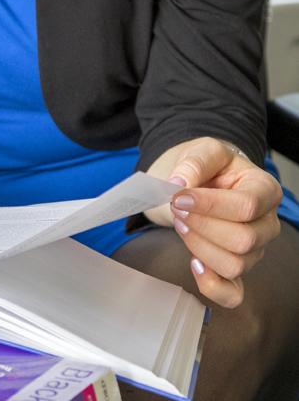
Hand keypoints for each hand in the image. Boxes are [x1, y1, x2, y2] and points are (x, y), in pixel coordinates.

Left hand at [163, 137, 281, 307]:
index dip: (210, 205)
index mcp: (265, 189)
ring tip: (181, 223)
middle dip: (202, 225)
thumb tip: (178, 184)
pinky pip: (233, 293)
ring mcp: (255, 249)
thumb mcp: (202, 150)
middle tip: (176, 207)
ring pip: (234, 265)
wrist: (205, 179)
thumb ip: (193, 163)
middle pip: (243, 240)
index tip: (178, 196)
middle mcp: (267, 223)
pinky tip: (194, 264)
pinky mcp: (237, 267)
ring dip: (199, 247)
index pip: (247, 206)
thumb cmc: (210, 165)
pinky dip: (212, 286)